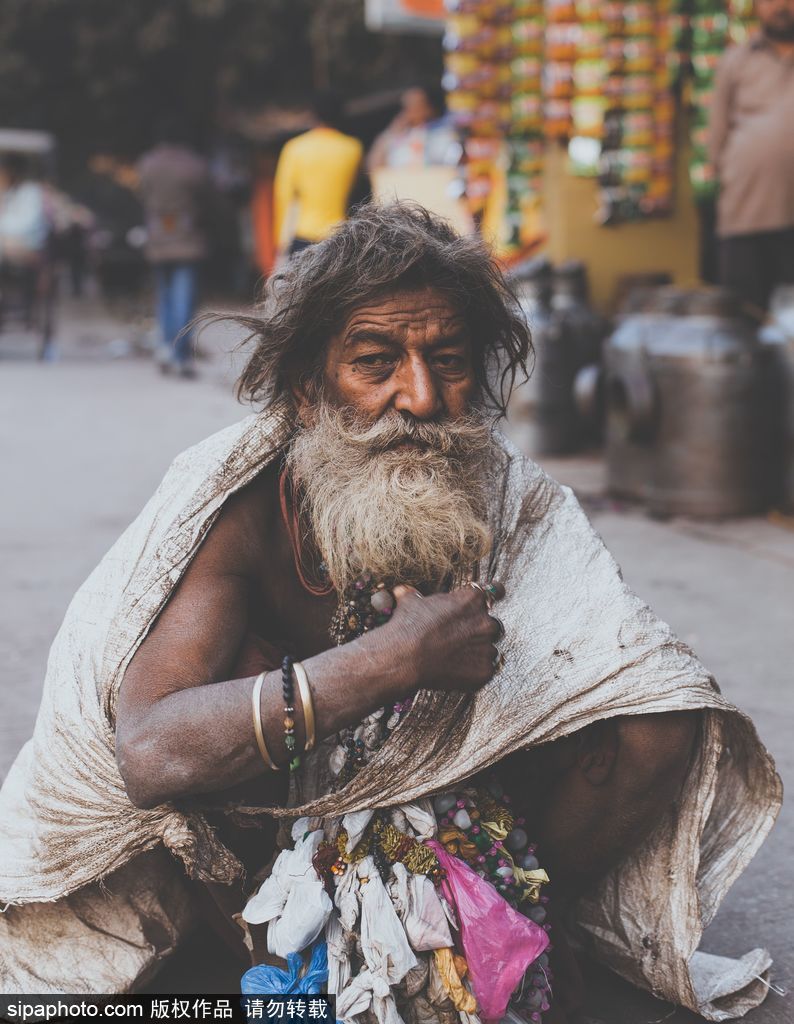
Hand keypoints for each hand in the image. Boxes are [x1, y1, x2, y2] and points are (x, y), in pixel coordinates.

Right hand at [383, 582, 505, 693]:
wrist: (405, 658)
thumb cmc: (408, 627)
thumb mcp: (410, 602)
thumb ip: (414, 595)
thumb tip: (403, 591)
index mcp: (472, 600)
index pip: (496, 591)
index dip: (495, 594)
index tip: (496, 596)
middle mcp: (485, 622)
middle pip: (491, 625)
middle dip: (479, 631)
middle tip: (458, 639)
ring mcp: (487, 648)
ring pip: (488, 649)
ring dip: (476, 652)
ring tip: (452, 658)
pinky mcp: (485, 671)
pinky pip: (485, 670)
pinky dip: (473, 671)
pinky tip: (455, 671)